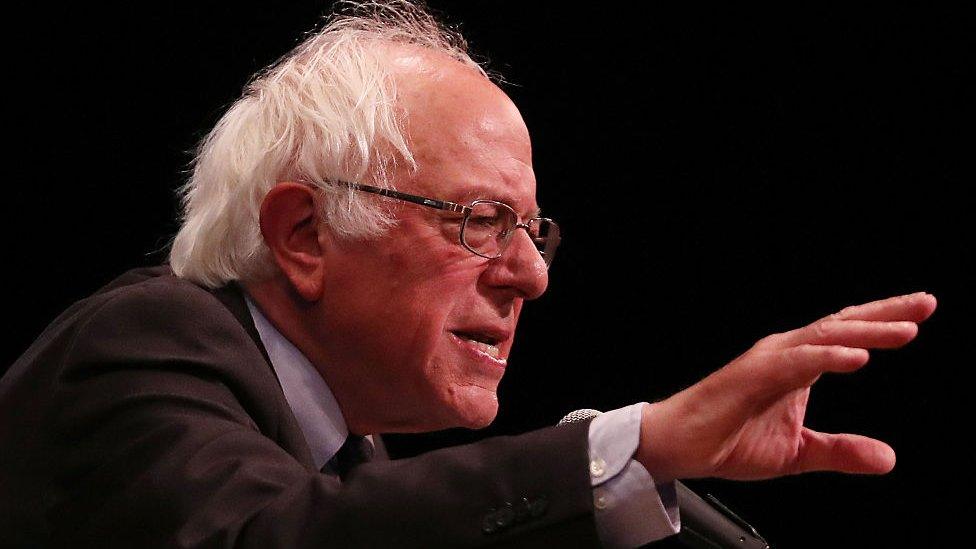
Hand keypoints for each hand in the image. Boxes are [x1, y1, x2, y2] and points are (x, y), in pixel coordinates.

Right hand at [636, 292, 936, 483]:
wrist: (680, 446)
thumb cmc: (728, 440)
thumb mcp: (798, 453)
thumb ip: (841, 451)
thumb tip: (889, 458)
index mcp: (796, 365)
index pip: (846, 338)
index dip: (882, 324)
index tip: (920, 314)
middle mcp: (784, 354)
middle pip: (841, 326)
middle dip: (885, 314)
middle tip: (925, 304)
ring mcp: (768, 361)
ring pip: (823, 338)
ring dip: (865, 332)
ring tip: (905, 330)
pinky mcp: (751, 375)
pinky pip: (796, 363)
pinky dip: (827, 357)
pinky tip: (856, 357)